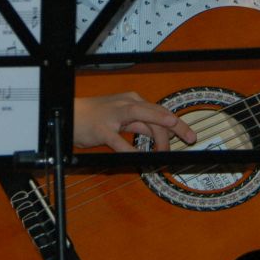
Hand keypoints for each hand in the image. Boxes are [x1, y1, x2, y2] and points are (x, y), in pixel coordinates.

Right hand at [73, 92, 195, 151]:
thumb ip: (142, 125)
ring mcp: (114, 116)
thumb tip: (163, 135)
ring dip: (158, 136)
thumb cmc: (97, 117)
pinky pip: (119, 142)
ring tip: (166, 150)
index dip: (177, 124)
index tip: (190, 134)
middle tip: (188, 141)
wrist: (70, 115)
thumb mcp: (123, 118)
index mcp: (133, 100)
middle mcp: (126, 104)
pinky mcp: (102, 130)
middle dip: (175, 128)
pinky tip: (140, 159)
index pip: (160, 111)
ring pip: (142, 121)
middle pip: (156, 114)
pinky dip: (131, 150)